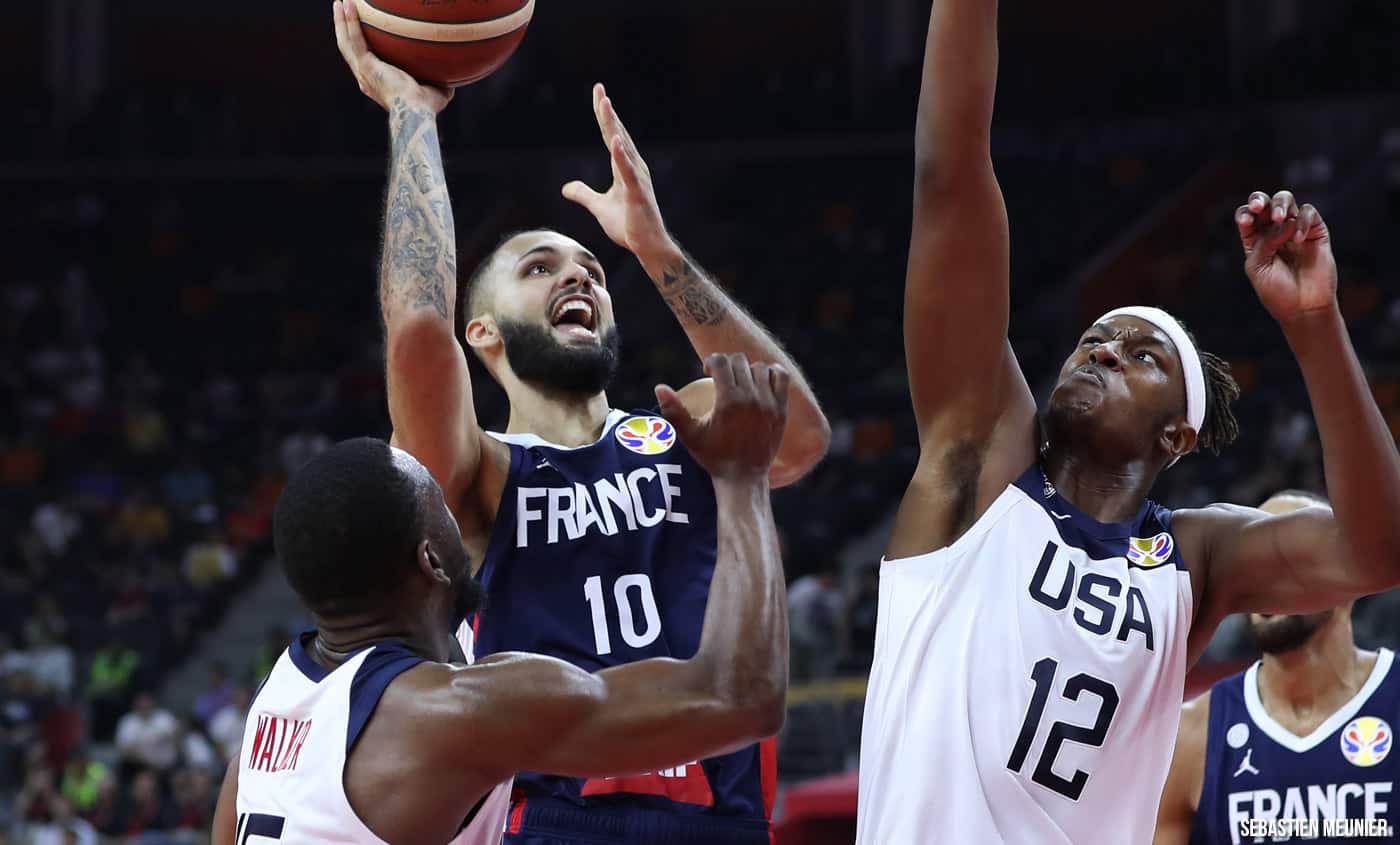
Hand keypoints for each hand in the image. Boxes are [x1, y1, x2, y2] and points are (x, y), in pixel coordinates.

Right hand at [333, 0, 452, 113]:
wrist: (415, 112)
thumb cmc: (426, 108)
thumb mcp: (436, 90)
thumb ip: (440, 80)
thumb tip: (455, 73)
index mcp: (377, 83)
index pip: (365, 60)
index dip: (362, 46)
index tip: (363, 31)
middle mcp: (365, 78)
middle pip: (349, 49)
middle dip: (344, 29)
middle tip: (343, 10)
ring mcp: (363, 72)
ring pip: (346, 42)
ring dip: (342, 21)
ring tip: (340, 2)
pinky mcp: (365, 66)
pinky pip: (354, 39)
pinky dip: (350, 22)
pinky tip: (348, 5)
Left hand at [563, 84, 673, 261]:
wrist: (647, 246)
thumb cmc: (629, 226)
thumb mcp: (599, 207)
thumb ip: (584, 195)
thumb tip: (566, 188)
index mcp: (624, 167)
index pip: (611, 136)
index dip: (603, 116)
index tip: (598, 93)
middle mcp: (633, 167)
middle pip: (617, 134)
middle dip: (607, 112)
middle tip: (599, 90)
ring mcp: (637, 179)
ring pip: (623, 147)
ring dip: (613, 126)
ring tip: (605, 105)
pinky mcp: (638, 193)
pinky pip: (628, 171)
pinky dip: (621, 155)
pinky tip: (615, 140)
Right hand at [655, 354, 789, 482]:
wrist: (744, 477)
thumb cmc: (713, 456)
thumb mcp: (690, 435)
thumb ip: (674, 410)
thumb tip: (659, 387)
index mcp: (729, 400)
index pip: (721, 362)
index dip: (711, 361)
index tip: (707, 371)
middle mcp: (751, 398)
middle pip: (739, 361)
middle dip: (727, 364)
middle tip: (721, 377)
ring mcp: (769, 403)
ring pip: (760, 367)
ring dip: (747, 369)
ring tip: (739, 381)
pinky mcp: (781, 409)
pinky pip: (780, 377)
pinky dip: (771, 373)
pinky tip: (760, 381)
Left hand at [1236, 190, 1337, 324]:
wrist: (1303, 308)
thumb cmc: (1276, 291)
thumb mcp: (1258, 267)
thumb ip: (1264, 243)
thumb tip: (1283, 222)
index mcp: (1254, 239)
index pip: (1247, 216)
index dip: (1245, 213)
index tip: (1246, 221)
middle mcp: (1273, 231)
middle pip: (1265, 203)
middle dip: (1260, 199)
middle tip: (1259, 207)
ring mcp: (1294, 229)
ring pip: (1287, 201)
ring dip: (1280, 204)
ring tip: (1279, 218)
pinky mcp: (1316, 232)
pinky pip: (1309, 213)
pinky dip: (1302, 221)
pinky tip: (1297, 239)